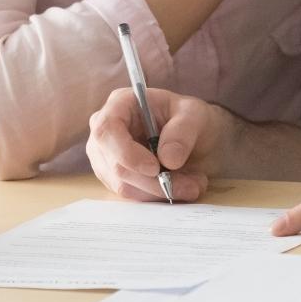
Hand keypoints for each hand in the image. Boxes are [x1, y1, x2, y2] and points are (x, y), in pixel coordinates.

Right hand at [86, 87, 229, 201]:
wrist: (194, 136)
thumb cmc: (188, 117)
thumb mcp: (195, 115)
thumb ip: (183, 132)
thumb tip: (168, 159)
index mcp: (119, 104)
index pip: (106, 131)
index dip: (127, 153)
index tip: (155, 168)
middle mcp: (106, 132)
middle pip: (116, 165)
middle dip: (154, 181)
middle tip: (191, 185)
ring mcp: (106, 157)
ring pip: (124, 186)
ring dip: (161, 191)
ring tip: (194, 184)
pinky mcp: (115, 179)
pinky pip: (132, 196)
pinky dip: (159, 197)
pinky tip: (182, 187)